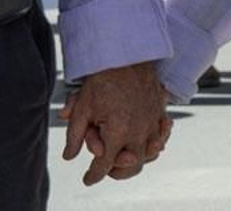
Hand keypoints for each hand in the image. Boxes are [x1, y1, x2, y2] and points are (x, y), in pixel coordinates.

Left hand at [58, 62, 170, 184]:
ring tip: (124, 159)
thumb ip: (74, 135)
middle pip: (131, 166)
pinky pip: (161, 137)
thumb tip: (69, 157)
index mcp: (118, 132)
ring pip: (149, 154)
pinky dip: (154, 144)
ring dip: (137, 160)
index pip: (104, 164)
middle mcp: (139, 132)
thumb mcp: (83, 106)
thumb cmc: (102, 78)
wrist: (127, 53)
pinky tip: (147, 144)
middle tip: (107, 170)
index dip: (94, 175)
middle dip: (117, 172)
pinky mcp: (161, 113)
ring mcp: (153, 123)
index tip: (87, 179)